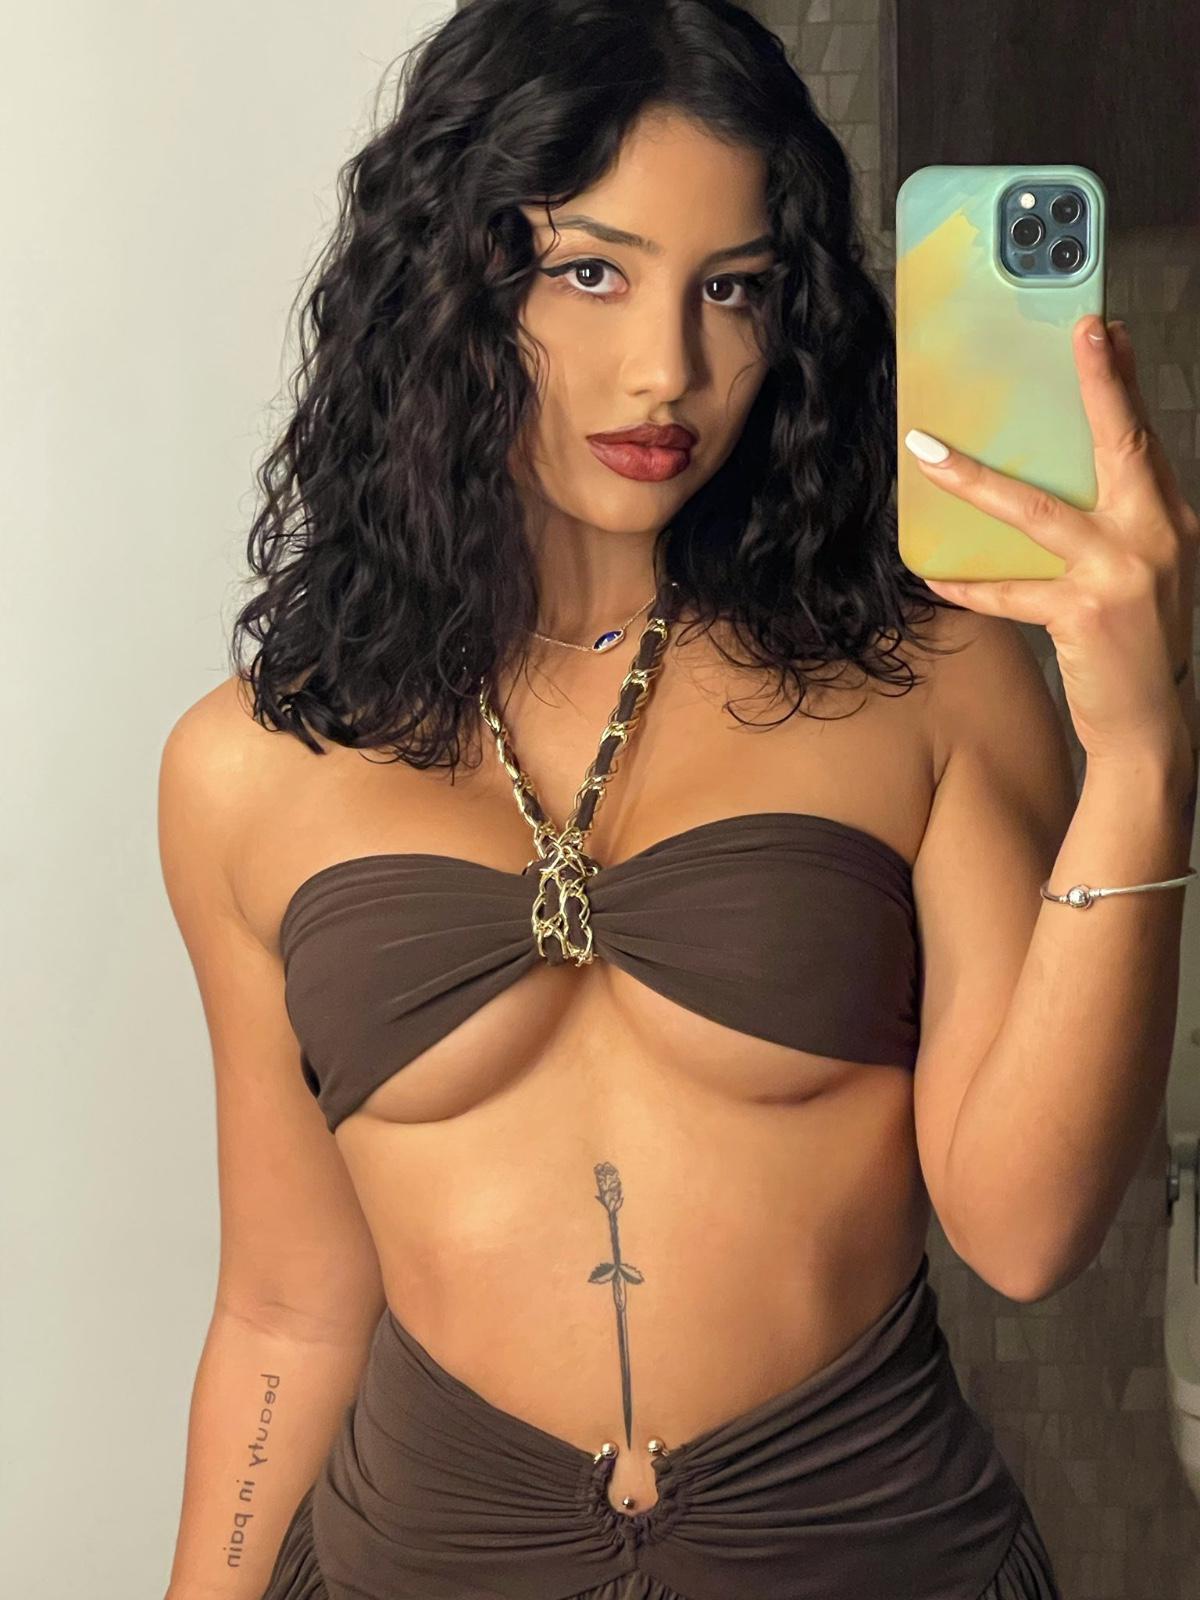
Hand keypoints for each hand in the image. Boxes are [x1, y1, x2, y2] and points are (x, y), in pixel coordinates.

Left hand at [905, 315, 1198, 763]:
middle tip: (1081, 331)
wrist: (1150, 727)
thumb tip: (1047, 484)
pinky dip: (969, 585)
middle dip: (1101, 386)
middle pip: (1120, 446)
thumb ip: (1107, 527)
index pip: (1143, 439)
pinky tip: (932, 577)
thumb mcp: (1139, 573)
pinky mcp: (1086, 613)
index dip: (1122, 383)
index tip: (1104, 330)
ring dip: (976, 480)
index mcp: (1168, 519)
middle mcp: (1156, 535)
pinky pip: (1011, 592)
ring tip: (928, 453)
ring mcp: (1124, 572)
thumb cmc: (1134, 646)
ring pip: (1037, 511)